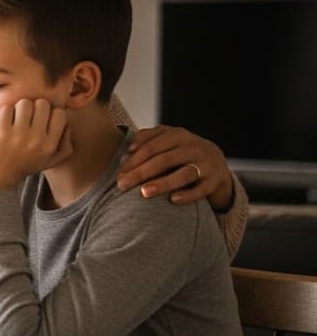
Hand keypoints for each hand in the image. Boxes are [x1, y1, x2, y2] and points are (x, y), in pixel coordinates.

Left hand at [0, 99, 71, 194]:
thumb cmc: (21, 166)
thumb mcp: (49, 162)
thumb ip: (65, 146)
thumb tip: (67, 126)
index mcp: (50, 146)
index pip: (59, 113)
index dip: (50, 112)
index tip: (40, 120)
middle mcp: (37, 140)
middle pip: (42, 104)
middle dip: (34, 107)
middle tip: (26, 118)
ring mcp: (18, 135)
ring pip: (25, 103)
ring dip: (18, 108)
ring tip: (14, 119)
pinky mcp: (1, 132)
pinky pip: (7, 108)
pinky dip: (4, 113)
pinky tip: (3, 123)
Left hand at [116, 125, 234, 208]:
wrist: (216, 161)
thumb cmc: (181, 151)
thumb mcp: (166, 140)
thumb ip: (146, 140)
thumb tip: (125, 153)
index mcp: (177, 135)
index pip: (151, 147)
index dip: (133, 160)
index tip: (118, 174)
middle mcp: (192, 147)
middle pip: (163, 160)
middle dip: (141, 173)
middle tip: (122, 185)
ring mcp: (206, 163)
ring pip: (184, 173)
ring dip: (163, 183)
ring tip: (144, 193)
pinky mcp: (215, 180)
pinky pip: (202, 189)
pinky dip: (188, 195)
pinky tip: (173, 200)